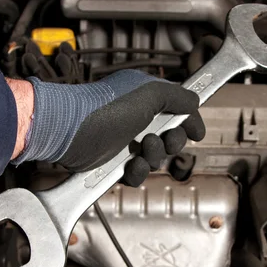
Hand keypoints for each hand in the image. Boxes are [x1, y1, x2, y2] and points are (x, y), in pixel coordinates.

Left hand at [11, 69, 204, 185]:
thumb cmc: (103, 108)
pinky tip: (131, 165)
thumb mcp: (149, 94)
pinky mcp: (114, 161)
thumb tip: (194, 102)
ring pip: (155, 158)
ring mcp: (125, 140)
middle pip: (169, 137)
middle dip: (172, 142)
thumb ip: (177, 96)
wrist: (70, 132)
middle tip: (164, 140)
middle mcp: (136, 117)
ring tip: (143, 149)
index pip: (177, 109)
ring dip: (154, 157)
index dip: (189, 120)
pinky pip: (137, 173)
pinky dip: (138, 172)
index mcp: (146, 97)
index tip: (197, 131)